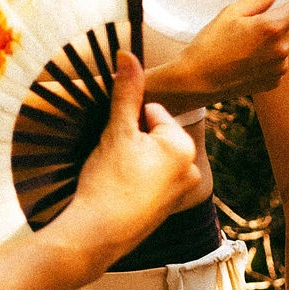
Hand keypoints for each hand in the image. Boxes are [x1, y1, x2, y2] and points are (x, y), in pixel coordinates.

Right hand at [66, 52, 200, 268]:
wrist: (98, 234)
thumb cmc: (108, 181)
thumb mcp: (116, 131)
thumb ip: (125, 92)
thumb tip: (128, 54)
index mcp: (183, 146)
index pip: (151, 113)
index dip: (126, 122)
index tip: (114, 141)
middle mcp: (191, 169)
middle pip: (153, 136)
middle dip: (131, 142)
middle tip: (112, 161)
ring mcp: (181, 193)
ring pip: (150, 159)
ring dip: (131, 161)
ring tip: (113, 176)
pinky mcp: (167, 210)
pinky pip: (150, 182)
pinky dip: (134, 182)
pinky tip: (118, 191)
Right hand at [173, 0, 288, 101]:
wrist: (197, 81)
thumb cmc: (210, 44)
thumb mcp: (231, 12)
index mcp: (273, 27)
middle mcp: (282, 49)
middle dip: (276, 20)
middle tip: (248, 25)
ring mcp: (280, 67)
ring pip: (283, 44)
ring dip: (271, 41)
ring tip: (242, 45)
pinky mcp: (274, 81)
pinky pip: (277, 62)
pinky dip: (266, 58)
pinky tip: (244, 60)